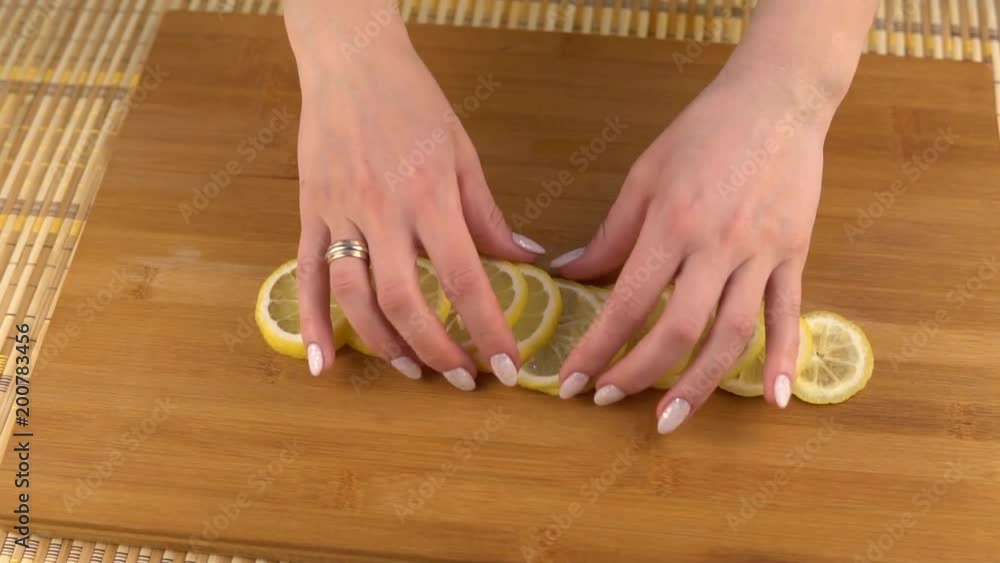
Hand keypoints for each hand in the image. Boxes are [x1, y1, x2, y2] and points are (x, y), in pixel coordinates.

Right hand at [284, 2, 543, 387]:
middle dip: (437, 350)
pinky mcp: (310, 214)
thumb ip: (488, 215)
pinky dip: (311, 323)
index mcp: (430, 195)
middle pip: (406, 299)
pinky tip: (324, 363)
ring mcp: (340, 214)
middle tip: (463, 379)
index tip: (506, 365)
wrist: (350, 63)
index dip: (487, 327)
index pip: (464, 276)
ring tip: (413, 371)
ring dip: (385, 344)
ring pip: (356, 297)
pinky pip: (307, 276)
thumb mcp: (463, 154)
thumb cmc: (414, 103)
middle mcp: (382, 210)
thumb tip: (525, 259)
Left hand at [553, 72, 835, 431]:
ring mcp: (761, 254)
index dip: (598, 348)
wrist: (776, 100)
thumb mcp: (645, 176)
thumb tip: (568, 273)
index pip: (629, 302)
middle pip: (678, 329)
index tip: (573, 380)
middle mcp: (717, 247)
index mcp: (672, 225)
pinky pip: (789, 315)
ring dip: (700, 384)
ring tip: (670, 418)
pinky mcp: (794, 255)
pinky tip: (775, 400)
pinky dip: (786, 359)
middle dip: (637, 374)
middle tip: (607, 398)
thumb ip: (611, 233)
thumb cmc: (703, 132)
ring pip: (732, 335)